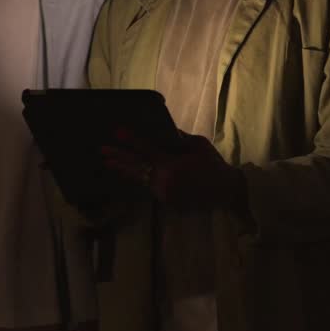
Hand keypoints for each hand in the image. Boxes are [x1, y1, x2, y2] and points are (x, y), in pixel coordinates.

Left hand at [101, 130, 245, 210]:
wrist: (226, 192)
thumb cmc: (214, 165)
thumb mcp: (198, 145)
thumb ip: (178, 138)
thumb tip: (163, 130)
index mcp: (172, 165)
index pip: (146, 150)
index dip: (130, 140)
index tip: (117, 131)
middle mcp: (164, 181)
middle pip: (137, 166)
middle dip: (119, 157)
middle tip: (103, 150)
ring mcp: (164, 192)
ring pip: (140, 178)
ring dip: (124, 169)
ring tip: (108, 162)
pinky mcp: (166, 199)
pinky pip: (149, 185)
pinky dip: (138, 177)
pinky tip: (127, 172)